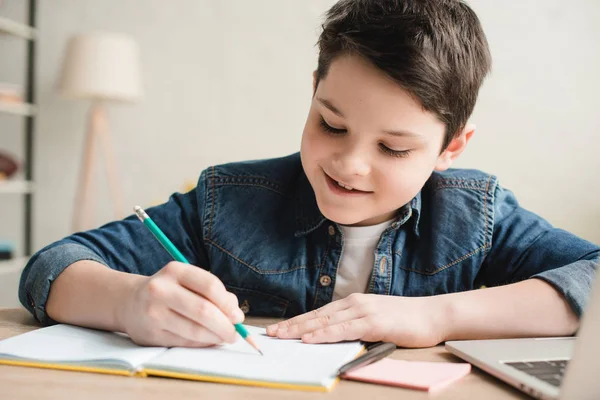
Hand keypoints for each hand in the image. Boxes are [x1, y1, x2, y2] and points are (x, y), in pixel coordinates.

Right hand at [118, 261, 243, 347]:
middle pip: (203, 310)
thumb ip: (214, 293)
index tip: (237, 316)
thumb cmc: (169, 291)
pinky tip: (207, 340)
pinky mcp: (150, 334)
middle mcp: (161, 290)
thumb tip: (235, 315)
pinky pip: (184, 342)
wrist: (129, 302)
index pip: (210, 286)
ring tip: (224, 338)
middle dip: (225, 325)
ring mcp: (153, 313)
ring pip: (195, 330)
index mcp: (175, 271)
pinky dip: (201, 343)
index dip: (228, 304)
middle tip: (235, 333)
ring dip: (215, 337)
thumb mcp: (188, 281)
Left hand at [266, 293, 448, 347]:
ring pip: (324, 321)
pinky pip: (342, 330)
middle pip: (316, 316)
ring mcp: (363, 311)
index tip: (279, 328)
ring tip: (281, 336)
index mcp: (354, 303)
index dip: (297, 322)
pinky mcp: (373, 323)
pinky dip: (324, 334)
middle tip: (270, 333)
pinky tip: (310, 339)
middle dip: (291, 326)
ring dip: (300, 330)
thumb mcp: (376, 319)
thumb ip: (356, 325)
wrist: (432, 315)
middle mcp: (354, 303)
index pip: (319, 313)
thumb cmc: (406, 320)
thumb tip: (336, 335)